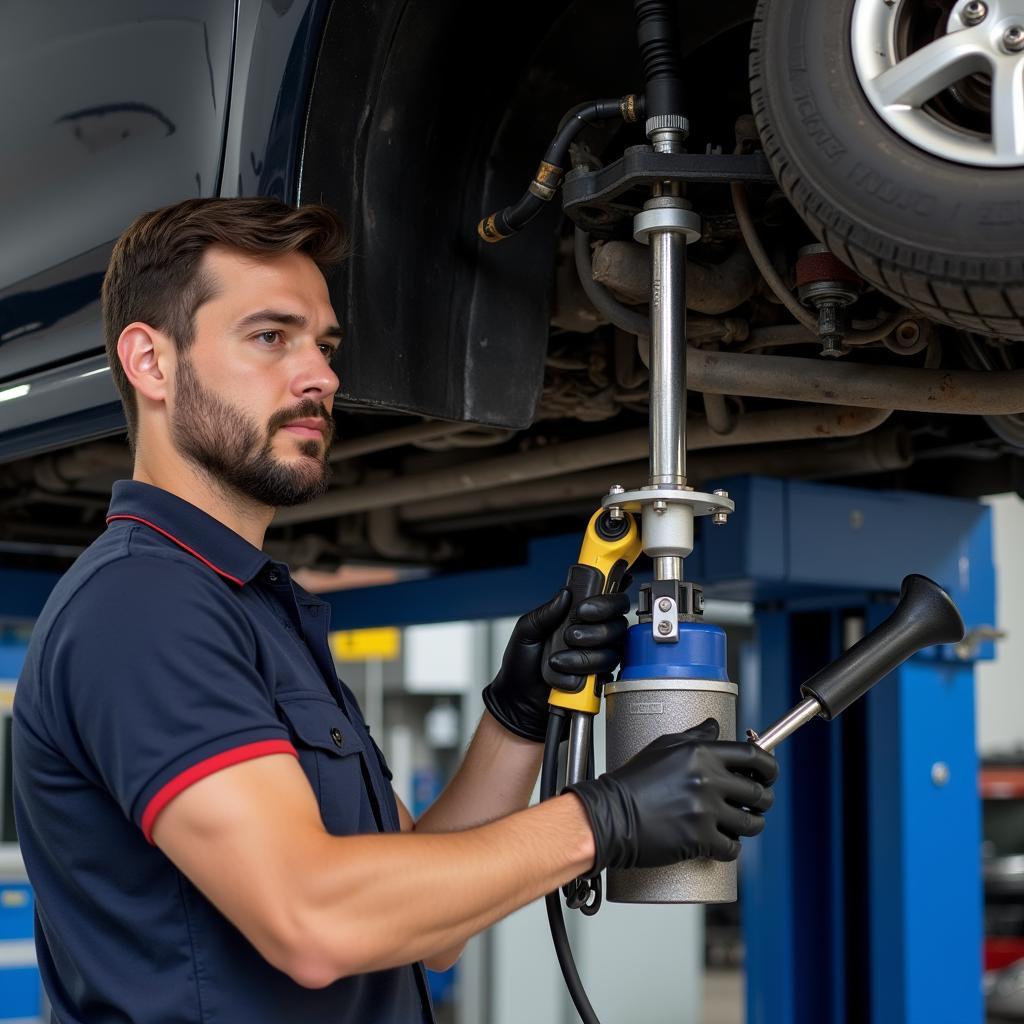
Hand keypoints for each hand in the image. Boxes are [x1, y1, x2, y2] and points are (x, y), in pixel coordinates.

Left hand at [481, 588, 629, 741]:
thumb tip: (565, 594)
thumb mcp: (526, 631)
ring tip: (558, 660)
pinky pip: (606, 671)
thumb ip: (546, 612)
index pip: (608, 599)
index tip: (584, 610)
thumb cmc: (521, 665)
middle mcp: (593, 632)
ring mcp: (599, 655)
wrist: (519, 701)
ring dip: (583, 656)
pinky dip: (584, 673)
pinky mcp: (600, 677)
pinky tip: (566, 675)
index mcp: (576, 615)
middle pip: (617, 623)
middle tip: (571, 636)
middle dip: (595, 630)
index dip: (604, 601)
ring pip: (612, 649)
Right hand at [566, 718, 777, 871]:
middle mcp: (708, 779)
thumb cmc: (632, 780)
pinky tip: (720, 841)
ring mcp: (706, 810)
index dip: (770, 766)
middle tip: (754, 803)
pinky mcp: (700, 839)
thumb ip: (695, 736)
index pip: (754, 756)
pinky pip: (732, 848)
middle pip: (760, 792)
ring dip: (750, 825)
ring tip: (738, 823)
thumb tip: (715, 726)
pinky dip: (730, 848)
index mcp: (702, 753)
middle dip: (762, 800)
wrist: (610, 815)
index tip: (769, 773)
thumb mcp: (663, 746)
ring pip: (751, 823)